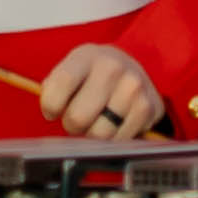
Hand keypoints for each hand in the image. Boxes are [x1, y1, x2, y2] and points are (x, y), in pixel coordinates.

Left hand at [39, 41, 167, 142]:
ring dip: (93, 134)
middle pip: (78, 118)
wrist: (136, 67)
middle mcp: (112, 68)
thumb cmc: (95, 74)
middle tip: (77, 119)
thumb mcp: (74, 67)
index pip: (61, 84)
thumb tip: (49, 109)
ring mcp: (133, 88)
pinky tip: (115, 124)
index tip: (51, 111)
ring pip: (99, 134)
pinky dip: (113, 139)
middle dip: (72, 125)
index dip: (50, 106)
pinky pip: (120, 141)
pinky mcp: (148, 108)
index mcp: (87, 56)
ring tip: (97, 120)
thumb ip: (55, 86)